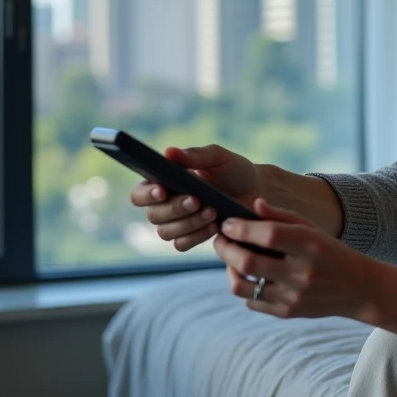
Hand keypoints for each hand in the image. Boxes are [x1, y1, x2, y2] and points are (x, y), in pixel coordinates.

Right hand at [128, 144, 262, 251]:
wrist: (257, 192)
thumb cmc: (234, 170)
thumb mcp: (218, 157)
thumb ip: (195, 155)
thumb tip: (168, 152)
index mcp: (164, 181)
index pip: (139, 193)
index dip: (146, 194)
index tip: (163, 190)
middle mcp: (165, 204)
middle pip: (153, 215)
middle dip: (175, 209)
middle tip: (197, 200)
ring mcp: (177, 223)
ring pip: (166, 233)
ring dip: (188, 223)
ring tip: (213, 211)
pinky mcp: (191, 237)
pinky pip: (181, 244)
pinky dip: (197, 236)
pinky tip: (215, 225)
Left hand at [215, 199, 385, 322]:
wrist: (359, 289)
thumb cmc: (332, 252)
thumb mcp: (313, 228)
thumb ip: (282, 216)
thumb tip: (253, 204)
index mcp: (310, 245)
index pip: (268, 235)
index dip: (241, 228)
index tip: (227, 223)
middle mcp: (301, 273)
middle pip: (247, 262)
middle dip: (225, 248)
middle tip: (219, 238)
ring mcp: (293, 297)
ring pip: (241, 287)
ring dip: (229, 270)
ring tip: (232, 259)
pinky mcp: (287, 313)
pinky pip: (250, 301)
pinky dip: (244, 287)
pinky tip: (249, 275)